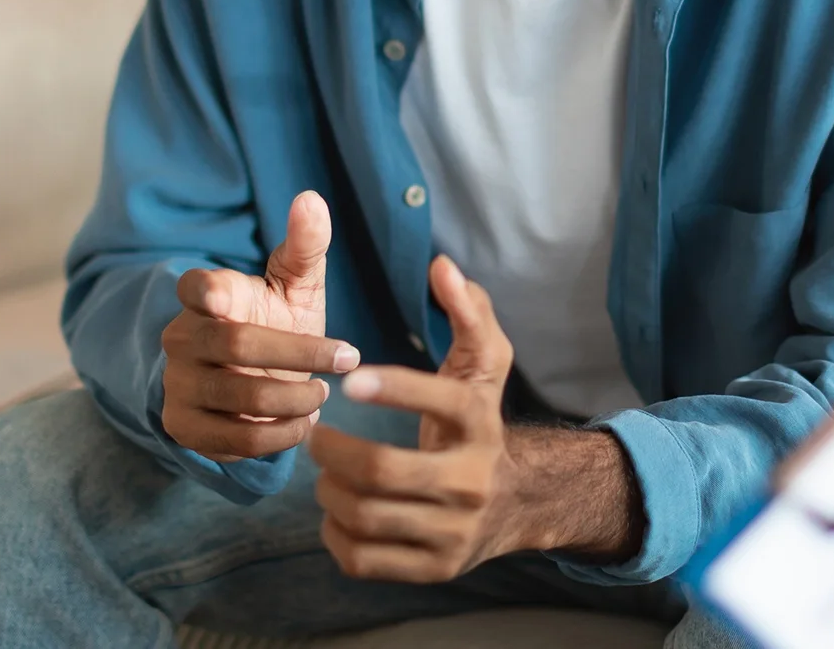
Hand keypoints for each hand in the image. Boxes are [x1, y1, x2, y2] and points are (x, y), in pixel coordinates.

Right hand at [160, 190, 360, 461]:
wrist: (255, 381)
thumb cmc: (278, 321)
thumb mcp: (296, 284)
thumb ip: (304, 245)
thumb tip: (311, 198)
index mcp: (207, 295)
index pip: (196, 286)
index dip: (207, 291)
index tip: (224, 298)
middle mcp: (183, 338)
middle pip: (238, 345)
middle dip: (301, 353)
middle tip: (347, 358)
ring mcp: (178, 384)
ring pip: (243, 396)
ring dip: (297, 398)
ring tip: (323, 393)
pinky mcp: (185, 427)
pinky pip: (239, 439)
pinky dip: (283, 434)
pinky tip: (304, 422)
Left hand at [308, 254, 522, 581]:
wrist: (516, 503)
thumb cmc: (480, 420)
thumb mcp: (485, 364)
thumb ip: (469, 311)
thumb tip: (442, 265)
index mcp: (483, 425)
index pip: (441, 401)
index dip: (392, 388)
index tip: (350, 379)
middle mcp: (473, 483)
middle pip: (383, 471)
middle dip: (333, 451)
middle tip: (317, 435)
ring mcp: (453, 533)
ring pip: (365, 516)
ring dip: (328, 489)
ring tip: (323, 471)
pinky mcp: (433, 569)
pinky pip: (363, 558)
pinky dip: (335, 533)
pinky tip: (335, 510)